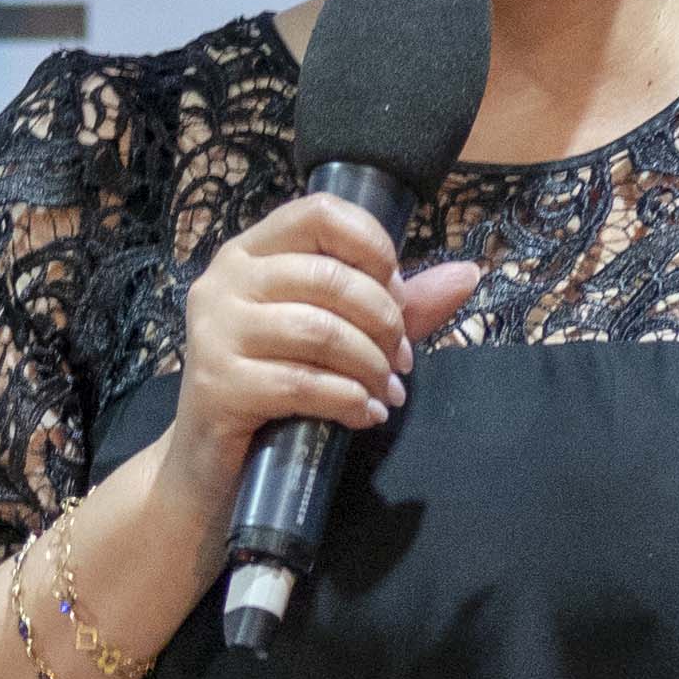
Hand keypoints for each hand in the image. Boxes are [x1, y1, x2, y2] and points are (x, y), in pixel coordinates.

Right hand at [171, 194, 481, 507]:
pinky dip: (348, 401)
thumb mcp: (340, 337)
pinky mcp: (216, 383)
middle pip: (329, 278)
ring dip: (370, 366)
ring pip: (320, 331)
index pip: (320, 213)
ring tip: (386, 392)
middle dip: (384, 322)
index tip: (397, 293)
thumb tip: (468, 274)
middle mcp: (225, 281)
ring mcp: (214, 331)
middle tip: (401, 362)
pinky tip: (364, 414)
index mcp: (250, 252)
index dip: (373, 247)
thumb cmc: (275, 389)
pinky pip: (302, 383)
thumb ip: (397, 305)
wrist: (210, 465)